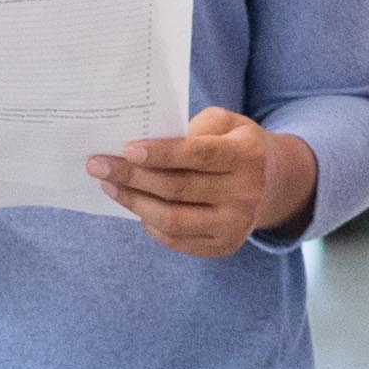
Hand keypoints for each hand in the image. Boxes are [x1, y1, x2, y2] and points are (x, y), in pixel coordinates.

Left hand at [95, 106, 319, 259]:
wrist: (270, 183)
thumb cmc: (233, 144)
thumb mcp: (225, 122)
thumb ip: (192, 127)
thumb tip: (145, 146)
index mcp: (247, 156)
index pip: (199, 155)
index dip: (162, 154)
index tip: (127, 149)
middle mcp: (245, 193)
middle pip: (178, 188)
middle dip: (132, 176)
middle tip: (98, 165)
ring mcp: (235, 225)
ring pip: (172, 219)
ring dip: (133, 201)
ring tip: (109, 185)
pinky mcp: (223, 246)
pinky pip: (176, 239)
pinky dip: (149, 222)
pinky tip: (135, 203)